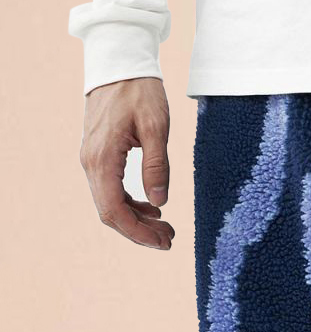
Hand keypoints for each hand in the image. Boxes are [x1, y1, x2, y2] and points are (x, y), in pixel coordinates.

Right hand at [79, 78, 174, 248]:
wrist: (120, 61)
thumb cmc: (139, 90)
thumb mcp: (156, 127)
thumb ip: (158, 166)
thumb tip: (160, 203)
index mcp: (102, 158)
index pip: (114, 211)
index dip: (137, 233)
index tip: (162, 242)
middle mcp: (91, 162)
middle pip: (110, 213)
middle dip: (140, 232)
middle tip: (169, 239)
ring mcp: (92, 159)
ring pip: (110, 204)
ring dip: (137, 220)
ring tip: (166, 227)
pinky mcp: (99, 155)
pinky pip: (111, 189)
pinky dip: (131, 203)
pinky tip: (153, 207)